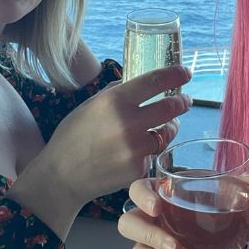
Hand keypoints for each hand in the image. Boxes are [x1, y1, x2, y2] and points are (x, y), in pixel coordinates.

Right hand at [6, 65, 191, 237]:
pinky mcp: (138, 169)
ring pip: (167, 133)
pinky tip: (140, 149)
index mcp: (114, 101)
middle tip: (185, 100)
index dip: (175, 76)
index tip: (185, 73)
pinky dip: (152, 149)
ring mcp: (135, 148)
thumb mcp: (90, 104)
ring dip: (170, 127)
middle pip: (170, 107)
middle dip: (182, 102)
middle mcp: (128, 123)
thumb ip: (116, 91)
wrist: (62, 175)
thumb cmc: (74, 136)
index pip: (155, 81)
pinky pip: (155, 153)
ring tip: (164, 126)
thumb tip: (140, 80)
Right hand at [118, 174, 248, 248]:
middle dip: (151, 238)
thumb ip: (246, 185)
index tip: (157, 207)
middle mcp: (149, 217)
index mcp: (158, 191)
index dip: (141, 197)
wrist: (217, 223)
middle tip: (176, 248)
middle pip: (129, 226)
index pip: (136, 189)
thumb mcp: (228, 189)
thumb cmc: (212, 198)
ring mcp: (153, 242)